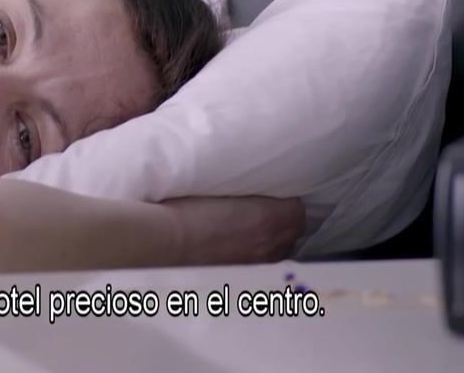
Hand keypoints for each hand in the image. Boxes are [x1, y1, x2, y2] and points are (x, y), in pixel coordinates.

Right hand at [162, 195, 305, 264]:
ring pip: (281, 251)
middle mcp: (267, 243)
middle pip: (294, 233)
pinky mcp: (241, 274)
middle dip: (286, 222)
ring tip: (260, 232)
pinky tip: (245, 249)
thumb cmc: (187, 208)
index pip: (297, 212)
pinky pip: (264, 265)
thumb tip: (252, 192)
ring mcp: (255, 262)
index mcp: (265, 218)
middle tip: (270, 212)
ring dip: (276, 240)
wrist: (166, 240)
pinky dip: (261, 256)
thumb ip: (245, 193)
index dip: (289, 204)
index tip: (276, 197)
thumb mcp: (220, 189)